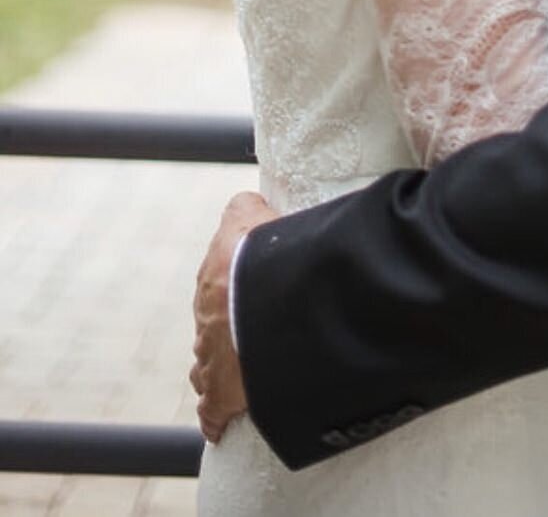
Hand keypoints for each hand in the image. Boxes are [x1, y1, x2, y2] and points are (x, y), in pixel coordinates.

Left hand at [191, 191, 276, 443]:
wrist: (267, 295)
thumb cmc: (267, 251)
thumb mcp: (253, 213)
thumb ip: (245, 206)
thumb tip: (247, 202)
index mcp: (212, 278)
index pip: (218, 285)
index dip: (237, 290)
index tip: (253, 295)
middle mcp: (205, 318)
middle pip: (213, 327)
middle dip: (230, 331)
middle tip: (256, 334)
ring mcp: (209, 358)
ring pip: (207, 367)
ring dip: (223, 369)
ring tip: (244, 374)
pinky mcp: (219, 394)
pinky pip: (211, 411)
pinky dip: (217, 416)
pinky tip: (223, 420)